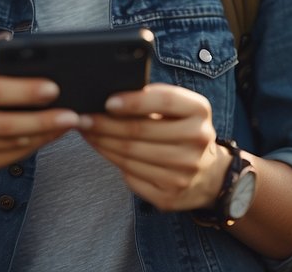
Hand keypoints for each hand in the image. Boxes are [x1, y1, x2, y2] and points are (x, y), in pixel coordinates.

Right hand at [0, 35, 80, 173]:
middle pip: (7, 124)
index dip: (25, 91)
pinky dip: (36, 146)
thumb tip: (11, 40)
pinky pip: (12, 157)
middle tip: (73, 114)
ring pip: (12, 144)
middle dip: (43, 120)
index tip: (54, 88)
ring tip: (70, 122)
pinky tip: (53, 134)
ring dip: (45, 135)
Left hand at [80, 83, 229, 211]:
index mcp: (199, 111)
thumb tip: (109, 95)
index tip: (107, 102)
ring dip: (102, 142)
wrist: (210, 175)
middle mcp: (197, 141)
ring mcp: (185, 172)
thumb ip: (153, 97)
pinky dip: (111, 160)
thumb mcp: (181, 108)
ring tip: (86, 132)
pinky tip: (101, 149)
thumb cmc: (183, 130)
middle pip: (140, 131)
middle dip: (105, 124)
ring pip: (131, 155)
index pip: (164, 101)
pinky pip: (131, 176)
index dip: (133, 101)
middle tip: (81, 118)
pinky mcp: (170, 195)